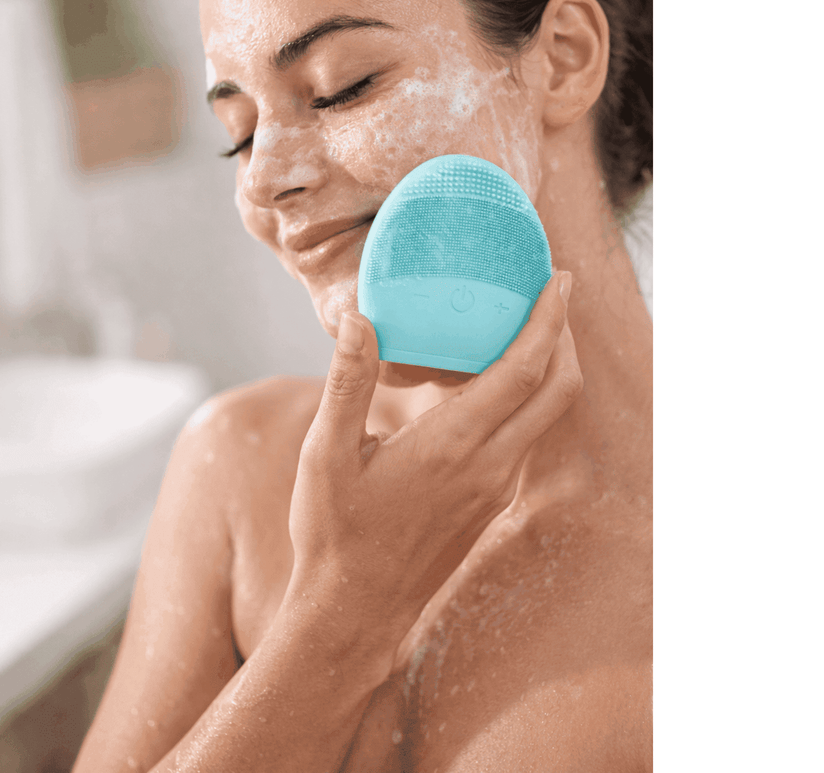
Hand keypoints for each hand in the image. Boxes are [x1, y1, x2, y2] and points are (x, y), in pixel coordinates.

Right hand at [286, 271, 581, 646]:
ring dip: (550, 365)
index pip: (523, 369)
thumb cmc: (334, 532)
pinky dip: (528, 397)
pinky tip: (493, 382)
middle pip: (557, 389)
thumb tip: (358, 318)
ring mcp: (494, 487)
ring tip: (526, 324)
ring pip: (546, 415)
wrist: (354, 612)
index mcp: (452, 444)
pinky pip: (525, 437)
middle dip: (565, 334)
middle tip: (553, 290)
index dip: (549, 319)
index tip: (560, 277)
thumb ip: (346, 382)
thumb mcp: (325, 454)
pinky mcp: (489, 502)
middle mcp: (488, 465)